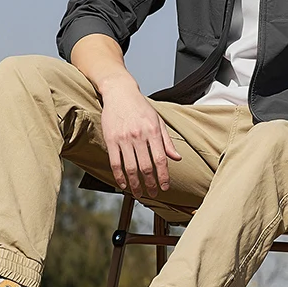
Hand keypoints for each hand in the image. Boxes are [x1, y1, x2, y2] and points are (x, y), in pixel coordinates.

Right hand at [100, 82, 181, 198]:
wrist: (119, 92)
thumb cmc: (140, 107)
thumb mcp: (158, 120)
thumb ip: (167, 141)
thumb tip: (177, 158)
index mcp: (153, 131)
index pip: (160, 159)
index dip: (163, 176)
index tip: (165, 187)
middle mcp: (139, 135)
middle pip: (145, 166)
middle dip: (150, 184)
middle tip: (153, 194)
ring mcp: (124, 138)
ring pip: (130, 168)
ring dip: (135, 184)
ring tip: (139, 193)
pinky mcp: (111, 139)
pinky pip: (115, 163)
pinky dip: (119, 176)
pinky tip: (124, 184)